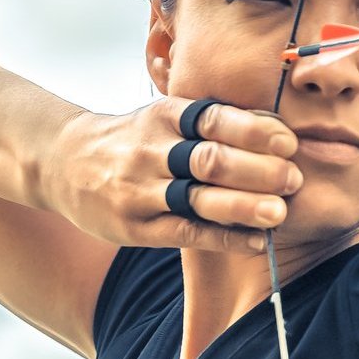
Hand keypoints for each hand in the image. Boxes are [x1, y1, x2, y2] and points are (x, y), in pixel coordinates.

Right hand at [39, 98, 302, 250]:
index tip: (289, 143)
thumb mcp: (166, 117)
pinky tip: (256, 241)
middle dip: (257, 170)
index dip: (255, 131)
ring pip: (197, 199)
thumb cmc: (138, 138)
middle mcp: (151, 150)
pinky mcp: (133, 226)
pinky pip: (184, 233)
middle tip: (294, 179)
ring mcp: (139, 190)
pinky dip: (224, 238)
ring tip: (279, 213)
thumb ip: (216, 121)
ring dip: (243, 207)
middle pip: (209, 160)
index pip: (214, 119)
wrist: (64, 162)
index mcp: (165, 116)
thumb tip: (277, 125)